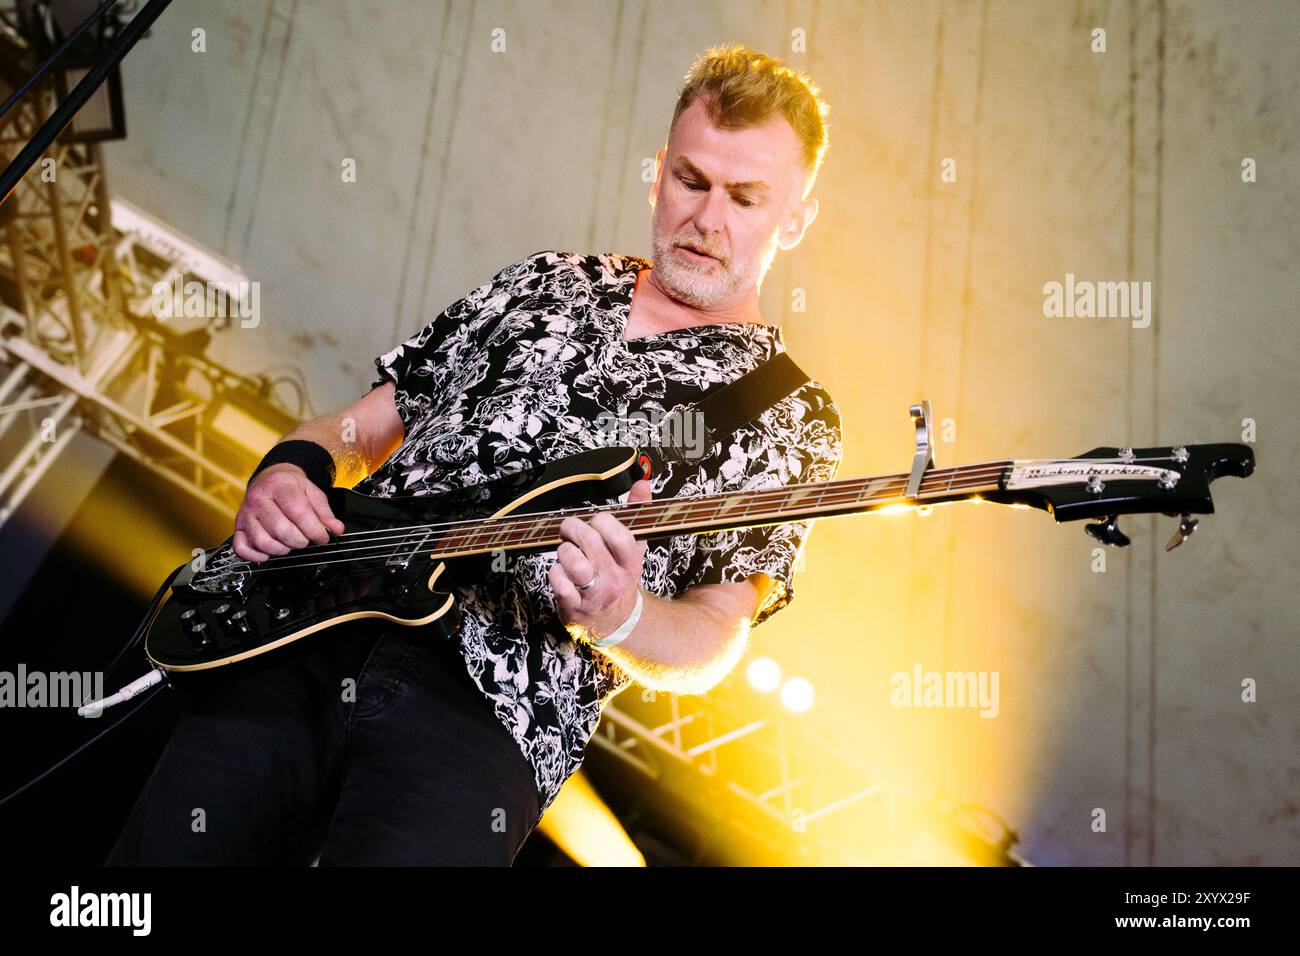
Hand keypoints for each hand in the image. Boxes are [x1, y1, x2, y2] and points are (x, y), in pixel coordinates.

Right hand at [233, 463, 344, 561]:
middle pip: (281, 529)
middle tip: (306, 539)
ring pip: (263, 541)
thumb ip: (325, 513)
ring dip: (282, 549)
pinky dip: (257, 556)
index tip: (323, 537)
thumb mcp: (313, 493)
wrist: (270, 479)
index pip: (298, 512)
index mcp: (279, 485)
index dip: (314, 529)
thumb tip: (336, 529)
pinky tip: (271, 551)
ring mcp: (245, 514)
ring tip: (291, 542)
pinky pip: (242, 549)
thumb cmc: (292, 487)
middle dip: (300, 540)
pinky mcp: (238, 527)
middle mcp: (258, 498)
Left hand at [548, 479, 651, 640]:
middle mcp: (615, 579)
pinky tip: (560, 572)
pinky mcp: (574, 607)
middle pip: (591, 543)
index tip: (596, 522)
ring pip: (574, 563)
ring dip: (564, 551)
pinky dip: (554, 573)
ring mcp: (595, 595)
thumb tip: (642, 484)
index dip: (603, 522)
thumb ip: (636, 515)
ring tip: (567, 553)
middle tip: (569, 529)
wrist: (615, 622)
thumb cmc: (619, 578)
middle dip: (574, 529)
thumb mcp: (633, 549)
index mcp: (631, 563)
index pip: (620, 536)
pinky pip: (559, 582)